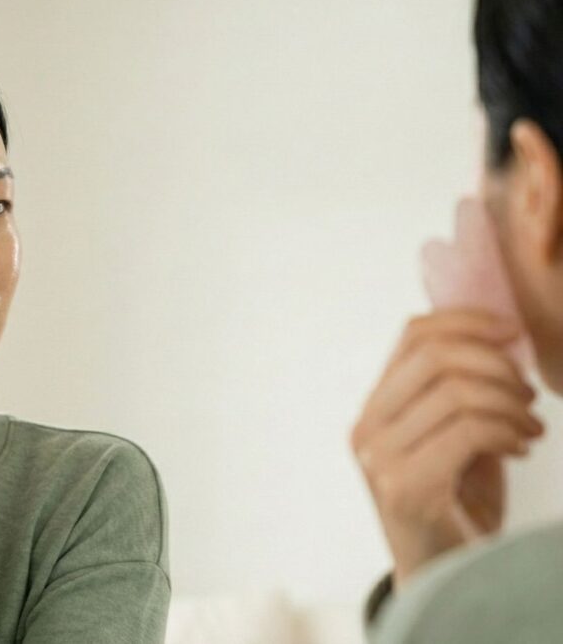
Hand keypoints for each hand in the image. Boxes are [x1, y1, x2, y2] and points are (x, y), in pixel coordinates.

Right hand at [350, 309, 544, 586]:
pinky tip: (522, 446)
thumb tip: (494, 336)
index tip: (511, 331)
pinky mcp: (407, 488)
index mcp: (374, 411)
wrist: (443, 577)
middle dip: (497, 364)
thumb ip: (455, 394)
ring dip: (512, 403)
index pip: (412, 335)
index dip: (466, 320)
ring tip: (531, 424)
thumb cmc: (456, 505)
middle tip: (527, 392)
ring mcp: (380, 460)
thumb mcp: (451, 437)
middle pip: (436, 356)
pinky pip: (469, 431)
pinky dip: (509, 430)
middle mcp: (367, 430)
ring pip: (457, 392)